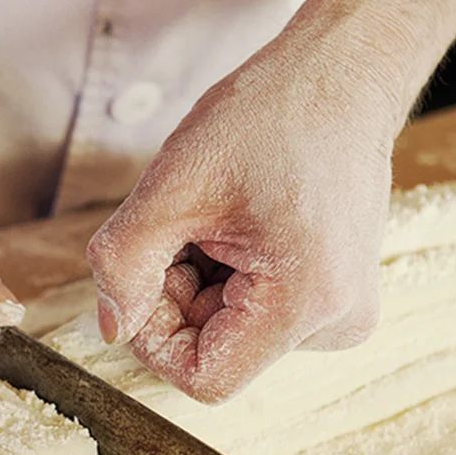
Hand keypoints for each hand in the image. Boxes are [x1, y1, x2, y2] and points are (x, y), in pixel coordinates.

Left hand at [86, 0, 455, 403]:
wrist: (342, 76)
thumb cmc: (268, 117)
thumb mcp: (172, 187)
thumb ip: (124, 266)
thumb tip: (111, 329)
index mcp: (305, 303)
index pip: (204, 379)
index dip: (155, 338)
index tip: (147, 275)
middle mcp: (339, 324)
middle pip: (217, 353)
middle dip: (179, 298)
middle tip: (185, 227)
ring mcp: (344, 314)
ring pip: (232, 334)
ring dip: (202, 283)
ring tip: (220, 217)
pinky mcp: (338, 299)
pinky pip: (257, 314)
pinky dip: (229, 276)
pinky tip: (241, 225)